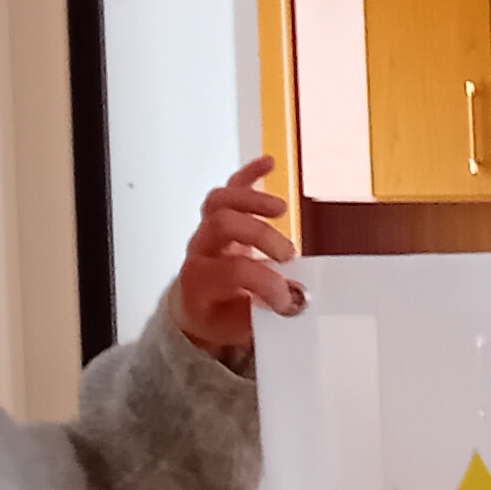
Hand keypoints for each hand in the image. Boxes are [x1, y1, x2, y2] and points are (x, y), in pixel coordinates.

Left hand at [174, 158, 300, 359]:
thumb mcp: (240, 327)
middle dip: (262, 236)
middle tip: (288, 256)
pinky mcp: (219, 217)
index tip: (287, 298)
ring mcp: (208, 230)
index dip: (266, 282)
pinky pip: (229, 188)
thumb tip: (294, 297)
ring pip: (219, 202)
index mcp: (200, 282)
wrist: (196, 310)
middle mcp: (200, 250)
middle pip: (224, 225)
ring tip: (281, 209)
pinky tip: (270, 162)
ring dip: (252, 200)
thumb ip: (266, 312)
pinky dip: (249, 173)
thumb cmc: (220, 317)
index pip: (233, 271)